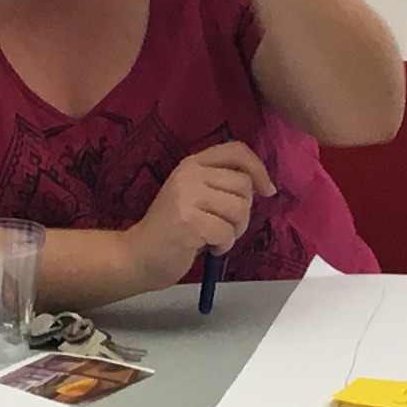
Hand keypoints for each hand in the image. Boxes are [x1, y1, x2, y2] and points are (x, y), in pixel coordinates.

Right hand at [133, 139, 275, 286]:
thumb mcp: (194, 195)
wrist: (139, 256)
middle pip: (243, 185)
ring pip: (239, 209)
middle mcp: (189, 174)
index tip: (267, 190)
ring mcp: (187, 196)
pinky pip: (227, 233)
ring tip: (214, 237)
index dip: (258, 169)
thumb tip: (262, 185)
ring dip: (234, 231)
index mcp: (193, 163)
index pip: (236, 151)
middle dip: (243, 212)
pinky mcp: (188, 221)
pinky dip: (223, 247)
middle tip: (224, 226)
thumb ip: (221, 184)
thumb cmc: (172, 230)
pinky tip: (206, 248)